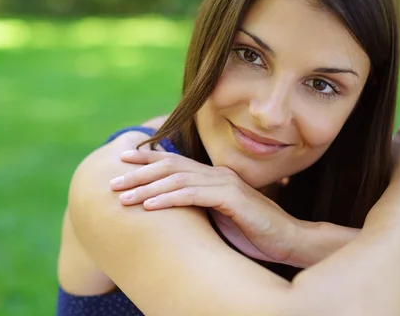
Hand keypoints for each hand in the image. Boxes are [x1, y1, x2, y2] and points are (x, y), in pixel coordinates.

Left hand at [109, 149, 298, 264]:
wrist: (287, 240)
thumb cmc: (251, 232)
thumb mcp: (218, 217)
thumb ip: (197, 208)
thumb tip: (167, 211)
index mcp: (213, 177)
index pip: (174, 163)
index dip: (147, 160)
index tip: (121, 163)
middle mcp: (217, 174)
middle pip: (170, 167)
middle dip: (138, 173)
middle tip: (112, 181)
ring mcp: (225, 183)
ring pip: (177, 179)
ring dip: (147, 188)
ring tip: (122, 197)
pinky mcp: (231, 198)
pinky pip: (193, 195)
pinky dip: (169, 198)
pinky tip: (149, 206)